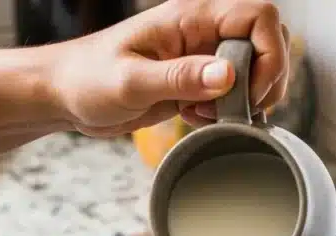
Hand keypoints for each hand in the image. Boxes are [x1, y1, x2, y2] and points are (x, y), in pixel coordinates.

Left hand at [52, 0, 289, 135]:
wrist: (67, 95)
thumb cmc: (88, 79)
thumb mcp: (133, 82)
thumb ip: (181, 78)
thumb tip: (227, 76)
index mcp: (191, 15)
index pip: (259, 15)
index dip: (269, 54)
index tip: (249, 92)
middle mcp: (202, 31)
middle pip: (267, 41)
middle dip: (265, 81)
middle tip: (240, 111)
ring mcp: (200, 56)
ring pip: (253, 69)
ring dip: (246, 100)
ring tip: (212, 116)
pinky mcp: (194, 81)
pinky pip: (231, 93)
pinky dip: (226, 112)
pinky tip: (197, 119)